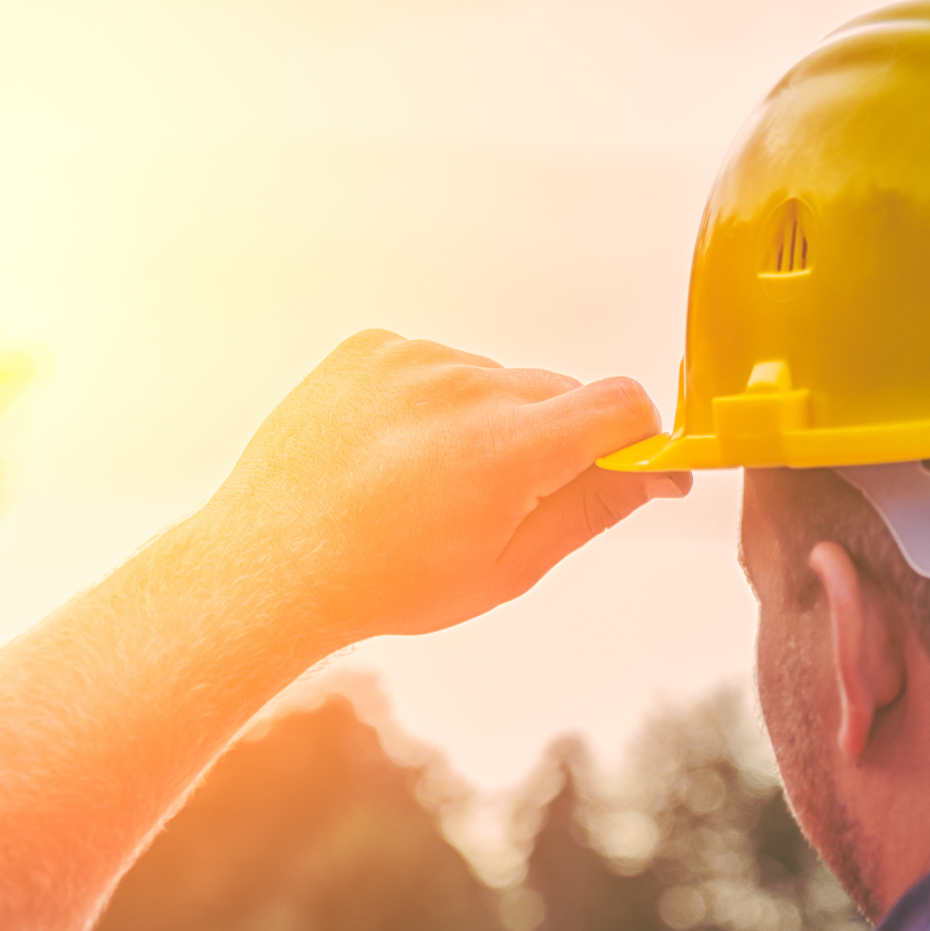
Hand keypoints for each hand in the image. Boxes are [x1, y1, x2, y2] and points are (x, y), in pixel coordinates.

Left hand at [195, 330, 689, 641]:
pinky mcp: (371, 348)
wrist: (274, 564)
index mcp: (511, 448)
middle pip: (556, 393)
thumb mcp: (506, 568)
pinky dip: (428, 404)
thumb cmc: (386, 583)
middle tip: (501, 502)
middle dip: (553, 439)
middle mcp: (467, 387)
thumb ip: (589, 511)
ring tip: (426, 486)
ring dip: (484, 422)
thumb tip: (656, 475)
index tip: (629, 465)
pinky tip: (391, 458)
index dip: (637, 436)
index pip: (620, 403)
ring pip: (491, 380)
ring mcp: (414, 359)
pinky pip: (431, 365)